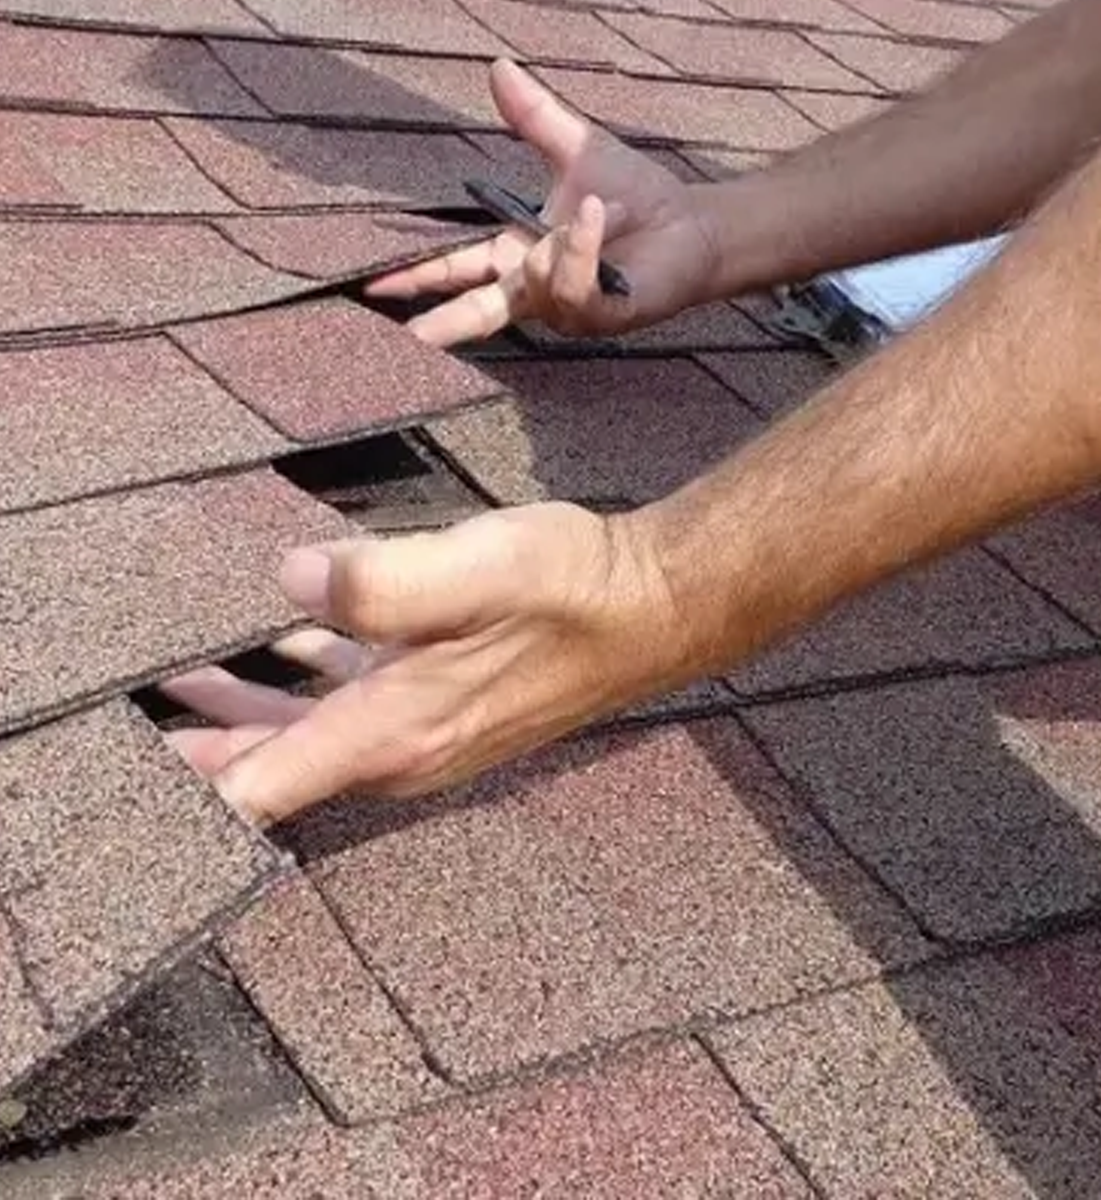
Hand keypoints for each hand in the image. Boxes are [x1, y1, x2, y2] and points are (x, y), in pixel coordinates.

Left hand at [163, 504, 682, 825]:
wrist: (652, 608)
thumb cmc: (575, 591)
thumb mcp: (478, 570)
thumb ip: (378, 582)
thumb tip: (289, 575)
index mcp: (395, 729)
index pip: (263, 791)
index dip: (185, 795)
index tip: (126, 781)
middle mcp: (401, 749)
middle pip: (269, 769)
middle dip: (194, 751)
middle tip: (124, 727)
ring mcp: (423, 731)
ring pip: (305, 737)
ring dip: (240, 716)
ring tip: (177, 684)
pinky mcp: (441, 704)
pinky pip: (347, 710)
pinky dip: (299, 689)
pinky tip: (279, 651)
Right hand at [366, 59, 722, 345]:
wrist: (692, 224)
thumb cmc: (637, 196)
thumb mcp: (576, 149)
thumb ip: (534, 117)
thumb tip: (498, 67)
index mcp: (518, 255)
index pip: (457, 269)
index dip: (417, 277)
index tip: (374, 285)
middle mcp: (536, 289)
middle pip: (478, 312)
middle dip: (444, 323)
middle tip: (409, 338)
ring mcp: (568, 308)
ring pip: (537, 285)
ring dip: (561, 243)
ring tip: (598, 206)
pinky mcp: (601, 315)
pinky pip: (576, 286)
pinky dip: (583, 247)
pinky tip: (599, 215)